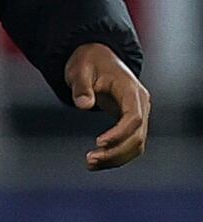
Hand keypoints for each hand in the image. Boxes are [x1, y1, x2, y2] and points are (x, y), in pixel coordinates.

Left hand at [68, 43, 153, 169]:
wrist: (96, 58)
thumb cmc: (88, 63)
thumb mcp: (80, 70)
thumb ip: (81, 87)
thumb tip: (84, 105)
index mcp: (131, 90)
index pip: (134, 117)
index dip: (119, 133)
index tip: (99, 143)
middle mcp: (140, 104)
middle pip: (138, 136)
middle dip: (116, 151)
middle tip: (90, 159)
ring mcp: (139, 114)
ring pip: (137, 144)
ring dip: (116, 158)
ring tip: (90, 164)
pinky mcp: (131, 122)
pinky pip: (130, 144)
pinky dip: (116, 155)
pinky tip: (97, 163)